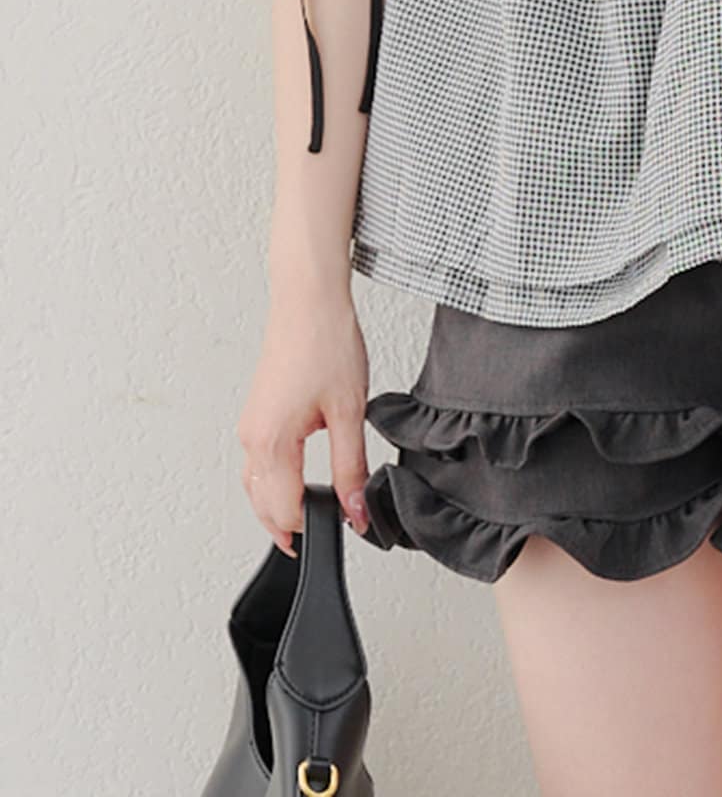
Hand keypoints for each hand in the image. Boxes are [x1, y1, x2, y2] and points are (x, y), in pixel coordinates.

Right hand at [237, 284, 371, 554]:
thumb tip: (356, 510)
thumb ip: (351, 468)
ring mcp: (250, 425)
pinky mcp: (256, 413)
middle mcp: (252, 438)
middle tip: (322, 535)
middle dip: (290, 526)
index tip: (342, 529)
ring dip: (277, 506)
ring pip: (255, 487)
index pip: (285, 511)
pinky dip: (272, 482)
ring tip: (309, 515)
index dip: (313, 528)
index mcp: (272, 443)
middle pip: (263, 506)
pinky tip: (295, 478)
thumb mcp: (349, 412)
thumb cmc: (326, 343)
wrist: (308, 300)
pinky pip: (256, 464)